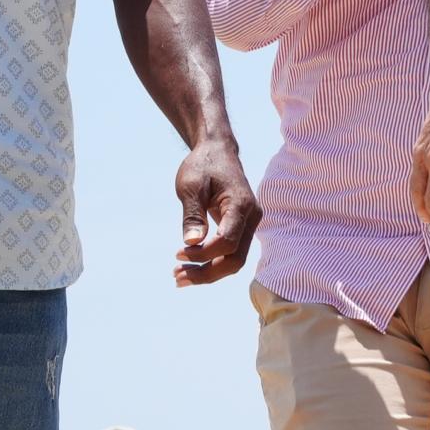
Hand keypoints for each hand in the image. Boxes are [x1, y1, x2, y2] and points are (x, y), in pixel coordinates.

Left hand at [174, 137, 258, 285]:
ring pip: (235, 260)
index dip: (204, 254)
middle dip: (207, 273)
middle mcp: (252, 218)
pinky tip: (191, 266)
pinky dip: (212, 263)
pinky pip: (231, 252)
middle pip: (235, 259)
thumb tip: (191, 243)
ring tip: (180, 276)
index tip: (178, 253)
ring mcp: (250, 224)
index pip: (228, 241)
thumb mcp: (191, 187)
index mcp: (241, 205)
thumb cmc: (203, 165)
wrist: (218, 152)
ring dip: (209, 272)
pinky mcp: (242, 227)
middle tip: (177, 277)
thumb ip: (193, 216)